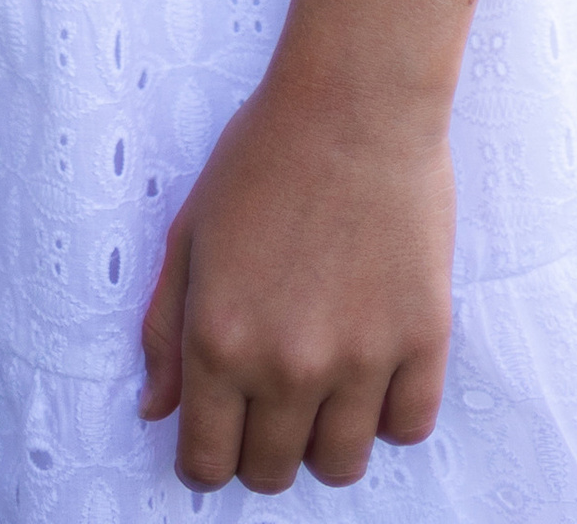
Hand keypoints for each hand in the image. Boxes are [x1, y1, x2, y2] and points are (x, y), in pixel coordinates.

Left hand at [139, 82, 453, 493]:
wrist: (355, 101)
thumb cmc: (264, 154)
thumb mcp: (189, 232)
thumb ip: (165, 328)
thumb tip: (155, 410)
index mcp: (219, 341)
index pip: (207, 464)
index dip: (206, 460)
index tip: (218, 438)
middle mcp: (287, 366)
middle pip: (272, 473)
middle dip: (261, 450)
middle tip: (269, 400)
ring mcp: (360, 360)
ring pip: (340, 465)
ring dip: (325, 441)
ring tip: (323, 388)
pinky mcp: (421, 341)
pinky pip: (408, 428)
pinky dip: (389, 413)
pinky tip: (374, 367)